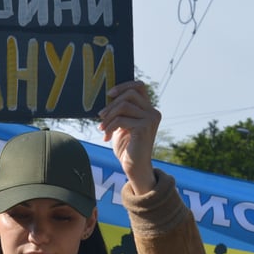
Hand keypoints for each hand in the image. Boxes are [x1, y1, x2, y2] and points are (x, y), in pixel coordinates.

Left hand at [97, 80, 159, 194]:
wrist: (134, 167)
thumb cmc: (127, 147)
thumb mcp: (122, 124)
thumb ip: (120, 110)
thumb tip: (108, 95)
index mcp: (149, 110)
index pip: (139, 86)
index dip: (124, 86)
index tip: (109, 94)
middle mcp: (153, 112)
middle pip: (130, 94)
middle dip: (112, 104)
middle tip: (100, 116)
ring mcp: (150, 119)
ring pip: (124, 105)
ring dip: (109, 116)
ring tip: (102, 128)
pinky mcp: (144, 127)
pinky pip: (121, 119)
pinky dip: (110, 127)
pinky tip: (106, 137)